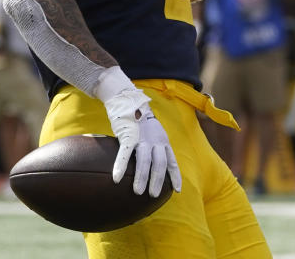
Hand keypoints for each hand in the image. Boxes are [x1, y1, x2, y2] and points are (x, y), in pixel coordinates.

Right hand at [96, 67, 181, 197]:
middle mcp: (155, 140)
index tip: (177, 190)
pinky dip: (121, 167)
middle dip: (157, 180)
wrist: (127, 99)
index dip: (175, 176)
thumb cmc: (138, 118)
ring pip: (144, 161)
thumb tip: (150, 162)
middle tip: (154, 195)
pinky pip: (124, 154)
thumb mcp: (151, 132)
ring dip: (142, 177)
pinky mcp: (128, 135)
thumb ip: (153, 145)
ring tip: (139, 192)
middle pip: (160, 163)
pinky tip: (117, 178)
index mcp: (162, 140)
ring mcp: (142, 138)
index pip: (172, 161)